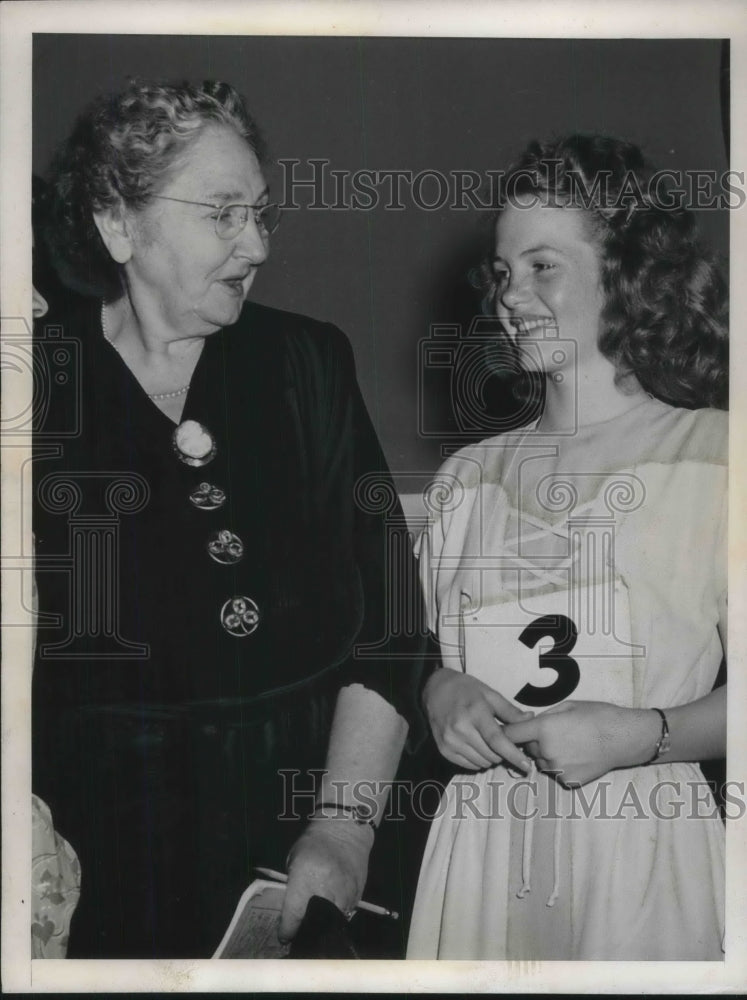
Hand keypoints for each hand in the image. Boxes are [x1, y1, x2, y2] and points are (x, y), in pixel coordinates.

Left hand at [278, 818, 373, 942]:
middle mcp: (326, 888)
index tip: (284, 936)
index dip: (288, 930)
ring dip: (324, 924)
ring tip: (317, 920)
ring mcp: (345, 893)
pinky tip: (331, 907)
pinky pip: (346, 913)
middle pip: (315, 924)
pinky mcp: (357, 894)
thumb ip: (293, 887)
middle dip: (306, 930)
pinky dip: (337, 913)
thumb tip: (291, 912)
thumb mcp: (294, 861)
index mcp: (305, 878)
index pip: (294, 915)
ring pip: (333, 922)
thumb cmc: (313, 843)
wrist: (344, 830)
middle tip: (300, 931)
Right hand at [423, 668, 533, 771]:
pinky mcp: (443, 749)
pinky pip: (468, 765)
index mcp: (475, 713)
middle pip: (491, 755)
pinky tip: (477, 746)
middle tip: (502, 742)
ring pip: (481, 762)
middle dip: (502, 753)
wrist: (435, 689)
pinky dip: (478, 760)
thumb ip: (509, 710)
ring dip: (490, 757)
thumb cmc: (466, 690)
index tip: (526, 765)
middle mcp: (460, 729)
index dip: (513, 754)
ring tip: (488, 742)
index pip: (497, 740)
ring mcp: (450, 741)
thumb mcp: (490, 694)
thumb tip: (529, 719)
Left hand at [503, 700, 660, 786]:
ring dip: (547, 755)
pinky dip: (562, 766)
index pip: (510, 735)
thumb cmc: (597, 716)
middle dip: (534, 742)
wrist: (624, 738)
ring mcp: (558, 769)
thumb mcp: (567, 706)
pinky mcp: (568, 781)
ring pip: (542, 762)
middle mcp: (547, 752)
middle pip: (528, 749)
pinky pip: (556, 773)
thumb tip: (527, 723)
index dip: (506, 733)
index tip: (504, 733)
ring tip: (570, 744)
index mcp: (544, 729)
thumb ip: (543, 717)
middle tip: (555, 733)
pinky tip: (579, 756)